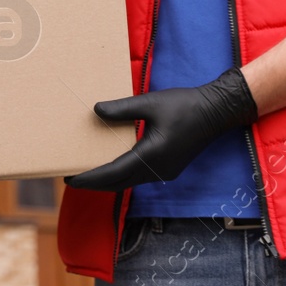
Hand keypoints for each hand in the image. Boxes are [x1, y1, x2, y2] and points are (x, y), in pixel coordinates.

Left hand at [62, 67, 258, 191]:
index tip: (70, 180)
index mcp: (151, 155)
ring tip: (87, 174)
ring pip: (129, 182)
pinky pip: (139, 176)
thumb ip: (122, 109)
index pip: (113, 174)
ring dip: (108, 180)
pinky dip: (121, 175)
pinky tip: (111, 166)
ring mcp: (164, 172)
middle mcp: (157, 170)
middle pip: (119, 183)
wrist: (216, 112)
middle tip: (70, 179)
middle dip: (94, 183)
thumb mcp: (150, 103)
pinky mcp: (168, 168)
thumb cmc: (184, 105)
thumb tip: (96, 110)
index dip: (90, 178)